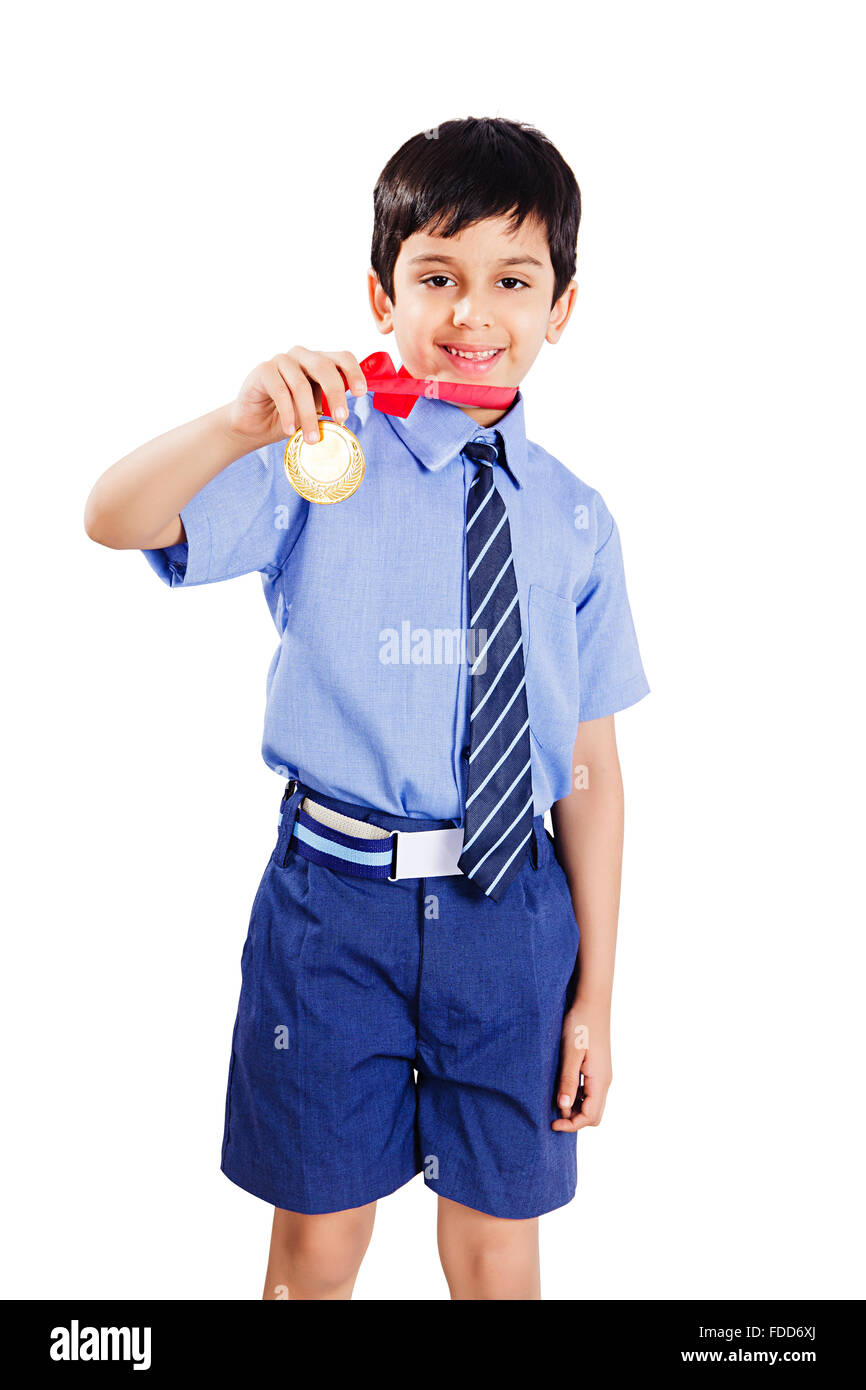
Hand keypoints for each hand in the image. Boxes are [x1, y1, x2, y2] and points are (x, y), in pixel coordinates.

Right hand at [226, 347, 367, 448]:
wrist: (254, 425)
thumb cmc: (289, 417)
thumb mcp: (315, 412)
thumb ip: (329, 407)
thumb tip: (344, 416)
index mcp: (320, 363)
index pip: (342, 358)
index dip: (354, 372)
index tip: (360, 393)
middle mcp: (302, 357)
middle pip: (324, 367)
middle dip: (335, 394)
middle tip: (342, 419)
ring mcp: (282, 361)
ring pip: (301, 385)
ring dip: (309, 415)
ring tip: (312, 439)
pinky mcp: (263, 370)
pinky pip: (280, 391)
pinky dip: (288, 414)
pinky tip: (290, 430)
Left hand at [552, 1001, 611, 1131]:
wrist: (591, 1002)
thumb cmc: (580, 1024)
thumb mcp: (570, 1053)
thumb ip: (568, 1081)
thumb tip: (563, 1108)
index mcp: (600, 1080)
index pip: (590, 1116)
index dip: (571, 1125)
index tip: (552, 1123)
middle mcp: (605, 1081)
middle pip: (594, 1115)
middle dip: (575, 1120)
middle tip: (552, 1113)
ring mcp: (603, 1075)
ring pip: (592, 1104)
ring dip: (575, 1108)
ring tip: (555, 1100)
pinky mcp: (598, 1068)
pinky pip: (590, 1092)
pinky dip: (578, 1097)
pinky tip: (563, 1087)